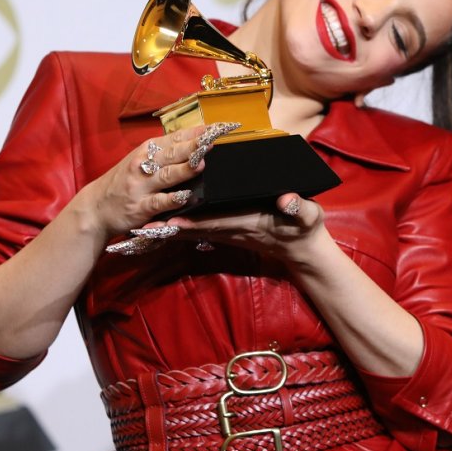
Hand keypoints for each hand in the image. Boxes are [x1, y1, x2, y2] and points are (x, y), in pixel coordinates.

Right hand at [84, 122, 239, 237]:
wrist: (95, 207)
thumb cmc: (122, 182)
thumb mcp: (139, 160)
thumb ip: (163, 152)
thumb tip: (193, 140)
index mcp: (146, 150)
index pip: (174, 138)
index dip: (195, 132)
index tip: (215, 128)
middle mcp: (143, 165)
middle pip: (172, 153)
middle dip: (193, 146)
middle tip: (211, 141)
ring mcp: (141, 186)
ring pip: (167, 176)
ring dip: (184, 169)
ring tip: (201, 164)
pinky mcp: (140, 207)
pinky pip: (159, 202)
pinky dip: (172, 200)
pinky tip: (185, 197)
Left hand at [120, 193, 327, 262]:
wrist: (304, 250)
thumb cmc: (305, 230)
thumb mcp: (308, 217)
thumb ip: (299, 208)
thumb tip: (288, 200)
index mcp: (249, 222)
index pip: (216, 222)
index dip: (194, 221)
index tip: (171, 220)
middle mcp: (234, 229)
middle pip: (197, 227)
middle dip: (171, 226)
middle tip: (143, 225)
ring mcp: (230, 231)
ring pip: (196, 228)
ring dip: (171, 227)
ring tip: (144, 225)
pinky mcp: (229, 230)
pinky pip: (202, 228)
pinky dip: (184, 225)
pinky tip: (166, 221)